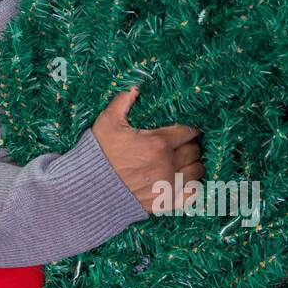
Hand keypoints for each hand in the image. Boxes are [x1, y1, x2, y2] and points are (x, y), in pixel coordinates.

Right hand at [90, 87, 203, 212]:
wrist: (90, 188)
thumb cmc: (99, 153)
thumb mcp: (108, 122)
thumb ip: (124, 101)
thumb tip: (135, 86)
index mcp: (159, 142)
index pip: (188, 132)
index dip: (190, 129)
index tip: (187, 129)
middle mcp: (168, 164)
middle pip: (194, 151)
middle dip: (191, 145)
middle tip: (184, 143)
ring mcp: (168, 184)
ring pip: (196, 171)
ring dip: (194, 164)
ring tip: (187, 161)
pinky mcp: (166, 201)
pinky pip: (192, 194)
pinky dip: (193, 186)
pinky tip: (187, 180)